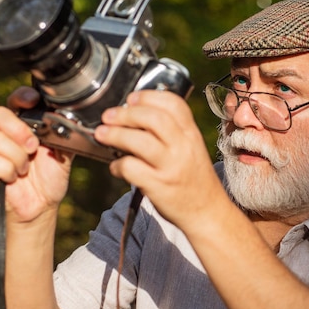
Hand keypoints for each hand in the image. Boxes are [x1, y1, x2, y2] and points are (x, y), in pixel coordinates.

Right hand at [0, 86, 73, 223]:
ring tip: (27, 168)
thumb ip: (65, 134)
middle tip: (34, 146)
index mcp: (26, 125)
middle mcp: (8, 134)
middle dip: (18, 130)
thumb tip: (69, 120)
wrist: (44, 204)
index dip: (22, 97)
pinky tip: (17, 178)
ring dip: (18, 158)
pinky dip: (9, 172)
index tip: (33, 101)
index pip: (17, 101)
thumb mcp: (65, 152)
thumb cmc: (52, 176)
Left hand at [94, 90, 225, 228]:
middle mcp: (183, 147)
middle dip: (126, 113)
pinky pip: (131, 168)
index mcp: (191, 134)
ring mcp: (171, 167)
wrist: (207, 212)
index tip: (131, 98)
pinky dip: (117, 165)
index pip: (173, 104)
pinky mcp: (159, 186)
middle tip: (108, 116)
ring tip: (102, 134)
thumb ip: (171, 130)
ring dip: (115, 135)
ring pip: (139, 141)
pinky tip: (116, 167)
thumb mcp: (191, 148)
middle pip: (153, 118)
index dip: (149, 96)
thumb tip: (134, 114)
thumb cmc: (193, 178)